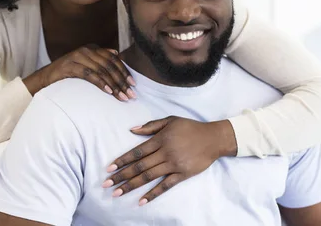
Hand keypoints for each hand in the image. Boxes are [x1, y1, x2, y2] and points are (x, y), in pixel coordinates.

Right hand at [25, 44, 135, 100]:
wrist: (45, 78)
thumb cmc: (68, 74)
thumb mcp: (85, 64)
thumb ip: (100, 59)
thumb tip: (117, 53)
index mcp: (92, 48)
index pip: (113, 59)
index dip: (124, 72)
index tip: (133, 84)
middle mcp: (86, 50)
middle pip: (110, 65)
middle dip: (122, 81)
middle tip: (131, 94)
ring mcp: (77, 57)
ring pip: (102, 70)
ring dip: (114, 85)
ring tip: (122, 97)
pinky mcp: (70, 66)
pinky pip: (90, 75)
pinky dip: (101, 83)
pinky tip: (109, 92)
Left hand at [102, 116, 236, 204]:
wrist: (213, 138)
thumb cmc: (190, 127)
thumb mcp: (170, 120)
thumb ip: (151, 125)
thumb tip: (131, 130)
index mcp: (160, 139)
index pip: (137, 152)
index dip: (122, 160)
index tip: (109, 168)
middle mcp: (165, 152)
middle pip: (139, 166)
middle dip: (121, 176)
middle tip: (107, 184)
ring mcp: (174, 164)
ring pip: (148, 177)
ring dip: (131, 185)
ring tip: (118, 193)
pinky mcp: (182, 174)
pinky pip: (165, 185)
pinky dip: (152, 193)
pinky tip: (141, 200)